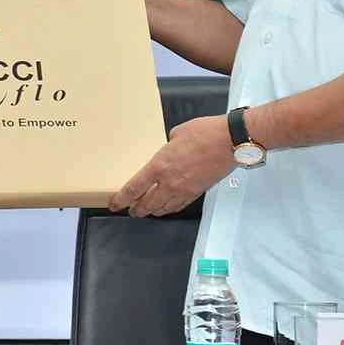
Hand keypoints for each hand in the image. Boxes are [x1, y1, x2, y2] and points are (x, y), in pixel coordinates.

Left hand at [109, 115, 235, 216]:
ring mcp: (184, 190)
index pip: (134, 188)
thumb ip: (168, 145)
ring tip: (146, 211)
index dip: (121, 199)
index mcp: (159, 165)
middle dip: (136, 209)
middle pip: (147, 203)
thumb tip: (169, 148)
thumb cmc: (204, 133)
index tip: (114, 204)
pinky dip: (169, 209)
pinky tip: (167, 208)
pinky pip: (179, 205)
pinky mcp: (197, 192)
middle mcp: (169, 182)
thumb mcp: (177, 133)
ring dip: (152, 211)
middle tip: (130, 210)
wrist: (229, 142)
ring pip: (163, 208)